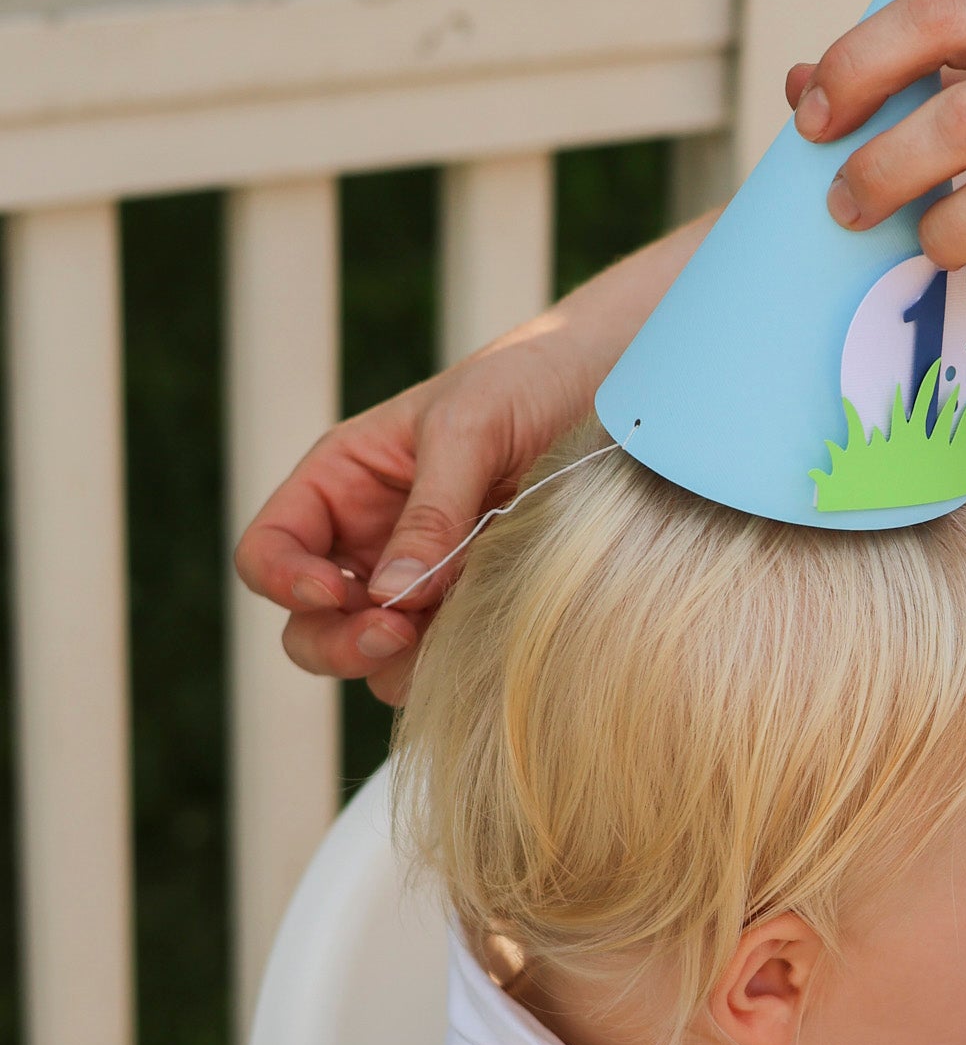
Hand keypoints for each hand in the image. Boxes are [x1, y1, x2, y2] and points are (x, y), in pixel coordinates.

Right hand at [232, 333, 597, 703]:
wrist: (617, 392)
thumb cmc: (530, 380)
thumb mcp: (471, 426)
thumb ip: (431, 509)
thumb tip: (390, 598)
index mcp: (342, 484)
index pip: (269, 551)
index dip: (285, 581)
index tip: (339, 591)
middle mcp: (371, 541)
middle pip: (309, 625)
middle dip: (338, 642)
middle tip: (396, 634)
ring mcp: (425, 582)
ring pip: (376, 658)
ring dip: (398, 664)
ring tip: (449, 636)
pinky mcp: (478, 607)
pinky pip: (444, 658)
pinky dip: (453, 664)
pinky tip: (488, 640)